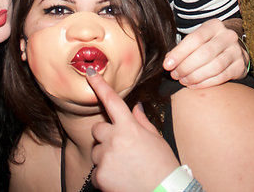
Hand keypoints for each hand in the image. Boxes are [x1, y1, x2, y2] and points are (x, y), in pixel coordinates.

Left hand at [87, 68, 179, 191]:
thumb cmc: (162, 165)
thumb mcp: (156, 139)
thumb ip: (141, 122)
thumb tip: (136, 108)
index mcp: (129, 127)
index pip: (112, 101)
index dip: (99, 85)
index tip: (90, 74)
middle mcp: (115, 139)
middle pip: (97, 129)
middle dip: (105, 136)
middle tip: (121, 148)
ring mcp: (106, 157)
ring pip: (96, 151)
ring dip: (106, 157)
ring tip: (124, 167)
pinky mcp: (100, 176)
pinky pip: (96, 171)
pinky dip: (105, 175)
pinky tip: (120, 179)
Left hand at [162, 18, 247, 88]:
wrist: (232, 50)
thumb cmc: (208, 45)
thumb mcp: (196, 40)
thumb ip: (183, 49)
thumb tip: (168, 62)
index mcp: (214, 26)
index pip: (195, 38)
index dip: (179, 53)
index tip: (167, 65)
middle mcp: (228, 36)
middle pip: (205, 53)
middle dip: (186, 66)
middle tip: (175, 75)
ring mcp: (236, 51)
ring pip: (214, 66)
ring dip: (195, 76)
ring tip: (183, 80)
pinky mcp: (241, 66)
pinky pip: (221, 76)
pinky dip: (205, 83)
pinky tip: (194, 85)